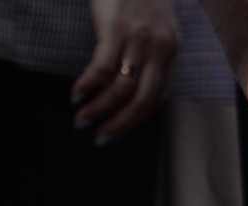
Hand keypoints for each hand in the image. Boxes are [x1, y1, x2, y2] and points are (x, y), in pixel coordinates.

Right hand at [72, 0, 177, 142]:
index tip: (113, 134)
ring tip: (80, 118)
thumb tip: (126, 92)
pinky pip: (102, 67)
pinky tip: (75, 94)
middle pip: (141, 99)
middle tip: (98, 137)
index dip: (133, 121)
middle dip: (118, 124)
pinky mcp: (116, 26)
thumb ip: (149, 56)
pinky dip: (87, 86)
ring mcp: (139, 36)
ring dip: (98, 109)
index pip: (155, 98)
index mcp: (171, 49)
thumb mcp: (154, 27)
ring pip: (120, 88)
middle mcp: (160, 45)